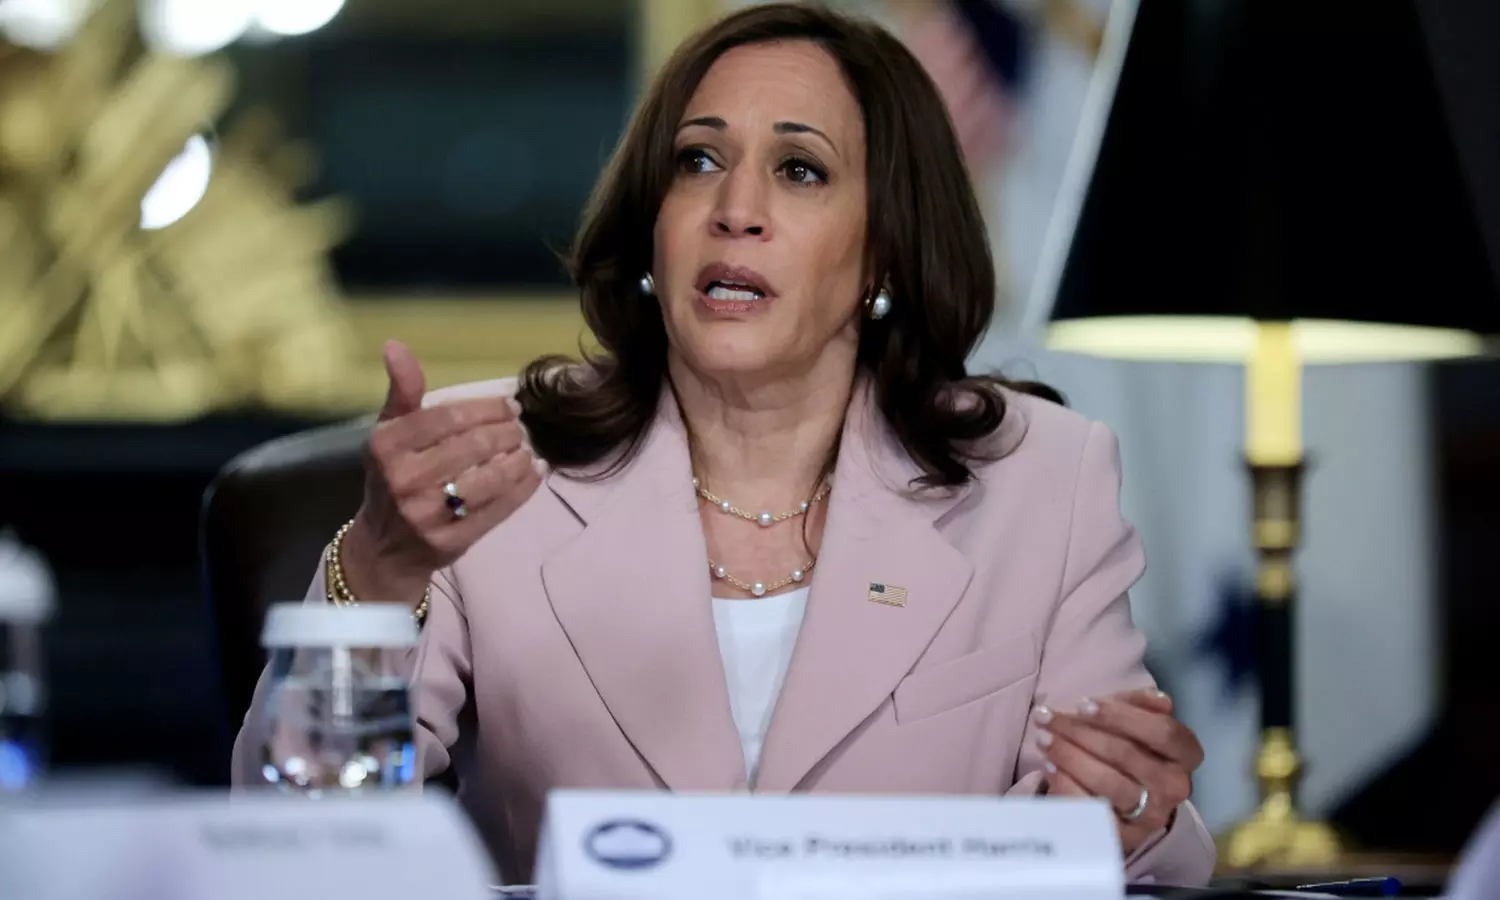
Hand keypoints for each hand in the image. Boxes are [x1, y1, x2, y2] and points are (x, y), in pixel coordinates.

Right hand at [341, 340, 542, 607]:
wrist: (384, 547)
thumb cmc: (391, 478)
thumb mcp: (388, 433)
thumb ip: (402, 391)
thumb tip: (395, 344)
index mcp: (386, 446)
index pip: (448, 418)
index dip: (486, 409)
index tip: (509, 405)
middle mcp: (403, 480)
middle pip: (473, 446)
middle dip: (506, 432)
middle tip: (520, 427)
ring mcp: (427, 515)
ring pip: (490, 479)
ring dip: (518, 460)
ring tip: (527, 449)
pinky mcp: (451, 541)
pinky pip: (498, 510)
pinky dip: (524, 488)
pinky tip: (534, 473)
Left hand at [1034, 688, 1202, 855]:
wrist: (1119, 798)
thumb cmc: (1126, 746)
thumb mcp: (1133, 718)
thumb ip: (1140, 704)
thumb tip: (1157, 698)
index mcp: (1186, 754)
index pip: (1162, 731)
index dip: (1121, 715)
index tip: (1082, 704)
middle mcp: (1175, 787)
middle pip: (1126, 754)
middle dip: (1080, 732)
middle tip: (1046, 718)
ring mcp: (1151, 815)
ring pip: (1108, 782)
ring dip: (1069, 756)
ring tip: (1043, 739)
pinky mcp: (1126, 836)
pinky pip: (1093, 810)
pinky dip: (1067, 785)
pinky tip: (1050, 766)